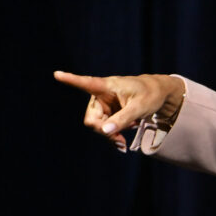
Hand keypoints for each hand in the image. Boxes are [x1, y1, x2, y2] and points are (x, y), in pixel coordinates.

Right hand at [54, 71, 184, 150]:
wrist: (159, 94)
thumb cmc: (150, 95)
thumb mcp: (140, 108)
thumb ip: (123, 119)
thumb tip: (104, 132)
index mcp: (108, 86)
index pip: (87, 83)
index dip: (71, 80)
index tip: (57, 74)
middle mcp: (101, 94)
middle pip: (91, 118)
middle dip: (103, 131)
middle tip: (120, 142)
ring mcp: (103, 104)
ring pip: (97, 125)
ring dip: (110, 134)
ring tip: (126, 138)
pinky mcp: (107, 112)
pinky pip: (103, 127)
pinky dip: (113, 134)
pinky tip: (123, 139)